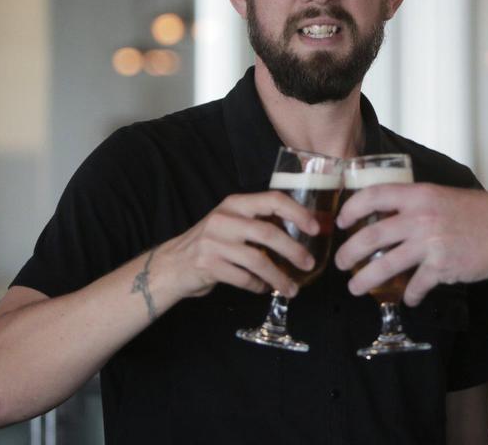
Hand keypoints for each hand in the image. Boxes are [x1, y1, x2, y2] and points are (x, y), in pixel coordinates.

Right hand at [154, 191, 320, 298]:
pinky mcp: (208, 265)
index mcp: (235, 204)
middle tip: (309, 263)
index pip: (273, 200)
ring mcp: (214, 242)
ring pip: (258, 260)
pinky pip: (244, 278)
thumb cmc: (211, 244)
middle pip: (268, 233)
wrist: (172, 265)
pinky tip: (264, 288)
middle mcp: (224, 219)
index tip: (315, 227)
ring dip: (279, 277)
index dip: (297, 212)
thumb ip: (258, 222)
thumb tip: (301, 231)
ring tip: (292, 288)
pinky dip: (258, 286)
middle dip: (294, 251)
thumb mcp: (232, 223)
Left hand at [334, 184, 487, 305]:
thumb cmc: (481, 214)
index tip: (342, 221)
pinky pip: (416, 286)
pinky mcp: (440, 268)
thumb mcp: (444, 195)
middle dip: (349, 252)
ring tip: (356, 287)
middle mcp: (420, 218)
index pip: (374, 195)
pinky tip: (409, 299)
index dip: (352, 208)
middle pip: (372, 235)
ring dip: (365, 279)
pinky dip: (410, 296)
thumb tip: (388, 213)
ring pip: (385, 265)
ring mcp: (429, 244)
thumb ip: (418, 203)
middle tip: (340, 262)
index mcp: (419, 195)